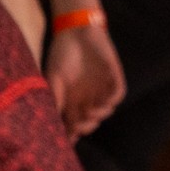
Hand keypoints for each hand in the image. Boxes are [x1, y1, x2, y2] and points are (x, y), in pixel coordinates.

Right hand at [45, 22, 124, 137]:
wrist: (76, 30)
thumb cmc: (61, 54)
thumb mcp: (52, 78)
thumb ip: (55, 100)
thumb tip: (51, 122)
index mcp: (71, 99)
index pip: (73, 122)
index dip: (71, 133)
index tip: (67, 139)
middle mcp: (87, 97)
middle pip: (90, 120)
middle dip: (85, 126)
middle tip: (78, 126)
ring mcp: (101, 89)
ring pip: (104, 110)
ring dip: (98, 115)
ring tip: (88, 113)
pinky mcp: (114, 78)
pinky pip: (117, 94)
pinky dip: (111, 101)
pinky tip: (104, 102)